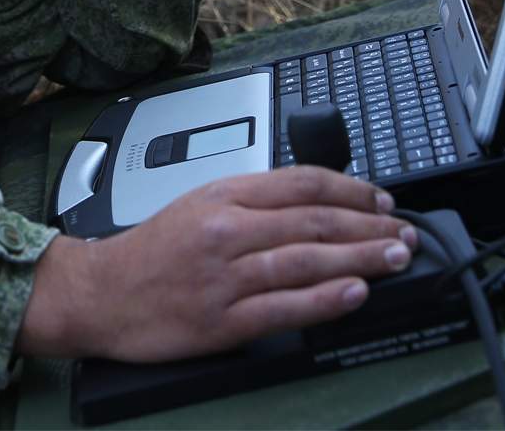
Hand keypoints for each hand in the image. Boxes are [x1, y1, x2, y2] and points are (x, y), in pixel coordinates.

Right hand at [17, 167, 418, 362]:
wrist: (100, 294)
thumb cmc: (150, 252)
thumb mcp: (199, 204)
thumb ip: (253, 201)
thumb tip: (317, 202)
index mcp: (223, 196)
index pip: (303, 183)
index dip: (353, 190)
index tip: (382, 201)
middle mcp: (226, 232)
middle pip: (314, 221)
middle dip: (369, 226)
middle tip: (404, 232)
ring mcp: (225, 278)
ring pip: (307, 261)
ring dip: (361, 259)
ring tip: (395, 258)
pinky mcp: (222, 321)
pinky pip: (284, 307)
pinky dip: (325, 299)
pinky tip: (355, 293)